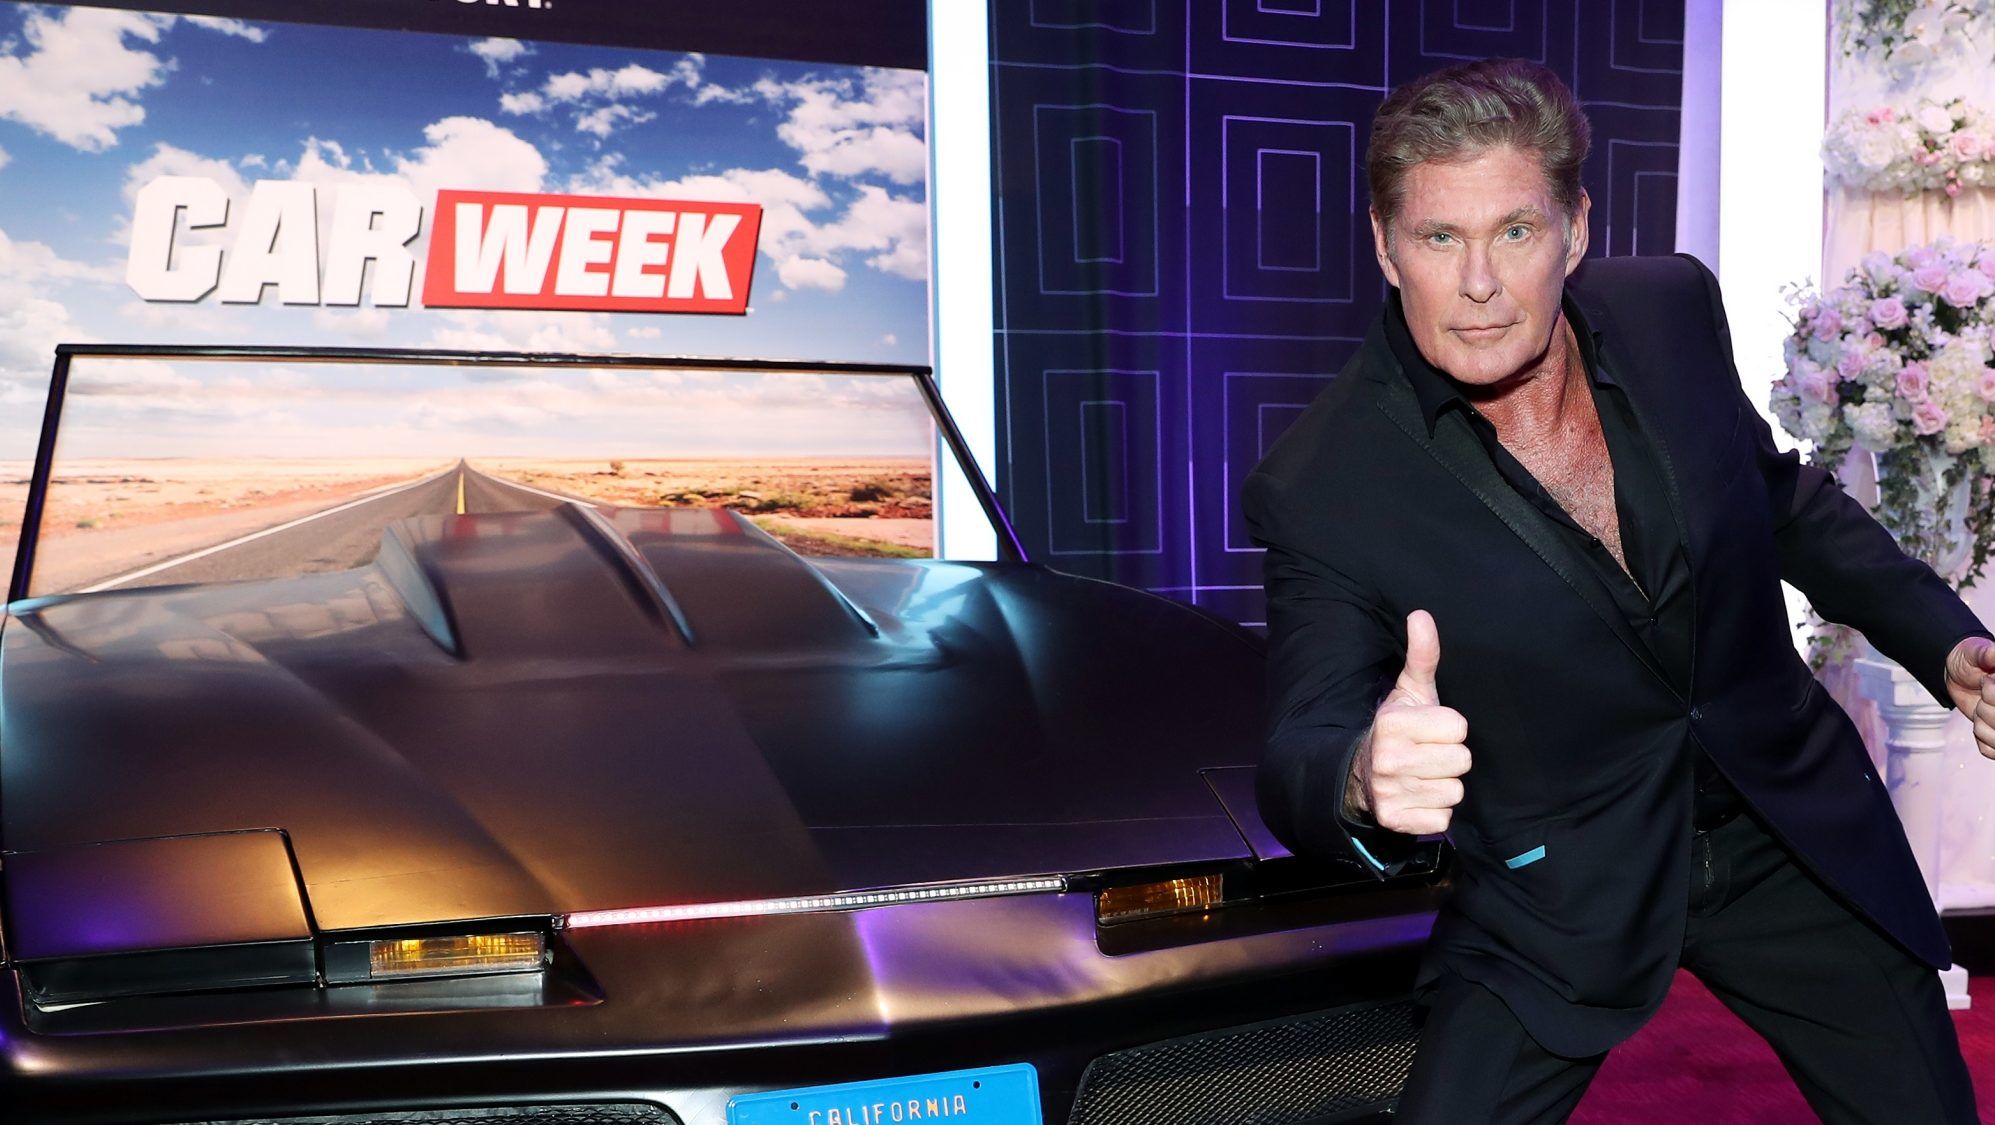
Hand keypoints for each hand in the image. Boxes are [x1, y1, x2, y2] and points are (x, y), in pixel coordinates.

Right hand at [1347, 609, 1472, 834]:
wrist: (1358, 773)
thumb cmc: (1396, 729)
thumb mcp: (1409, 692)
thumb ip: (1421, 656)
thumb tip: (1421, 614)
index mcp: (1393, 724)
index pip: (1459, 727)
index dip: (1449, 728)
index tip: (1430, 730)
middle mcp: (1389, 759)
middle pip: (1461, 761)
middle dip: (1449, 758)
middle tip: (1427, 754)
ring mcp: (1390, 793)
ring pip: (1454, 791)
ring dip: (1443, 785)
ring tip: (1423, 775)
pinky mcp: (1395, 821)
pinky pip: (1443, 819)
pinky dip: (1434, 811)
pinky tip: (1418, 797)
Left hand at [1944, 635, 1994, 760]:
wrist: (1956, 670)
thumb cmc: (1970, 657)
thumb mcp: (1977, 651)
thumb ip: (1987, 654)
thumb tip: (1994, 654)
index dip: (1993, 695)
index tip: (1987, 680)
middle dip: (1987, 708)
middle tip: (1982, 691)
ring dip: (1981, 724)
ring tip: (1981, 705)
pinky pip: (1991, 750)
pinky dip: (1981, 738)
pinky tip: (1981, 721)